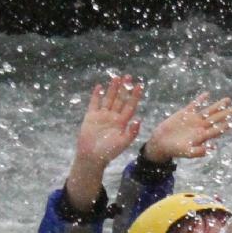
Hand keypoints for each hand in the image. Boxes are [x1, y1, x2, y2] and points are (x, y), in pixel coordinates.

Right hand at [66, 75, 143, 210]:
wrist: (92, 156)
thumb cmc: (108, 152)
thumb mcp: (122, 143)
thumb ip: (131, 132)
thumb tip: (138, 120)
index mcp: (122, 122)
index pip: (130, 106)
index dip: (135, 96)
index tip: (140, 86)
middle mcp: (113, 117)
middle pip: (120, 99)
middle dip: (124, 88)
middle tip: (128, 76)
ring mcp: (102, 115)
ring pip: (109, 99)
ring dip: (112, 88)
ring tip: (116, 77)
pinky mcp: (91, 116)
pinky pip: (94, 103)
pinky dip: (96, 95)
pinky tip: (99, 86)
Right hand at [145, 93, 231, 164]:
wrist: (162, 143)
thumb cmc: (175, 150)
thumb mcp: (187, 152)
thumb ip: (198, 152)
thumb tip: (210, 149)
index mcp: (203, 136)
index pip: (216, 130)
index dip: (224, 126)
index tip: (231, 121)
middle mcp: (201, 127)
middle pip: (216, 118)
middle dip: (227, 113)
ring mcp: (194, 119)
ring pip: (208, 110)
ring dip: (218, 105)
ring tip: (227, 99)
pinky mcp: (185, 113)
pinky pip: (194, 105)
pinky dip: (200, 100)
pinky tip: (207, 94)